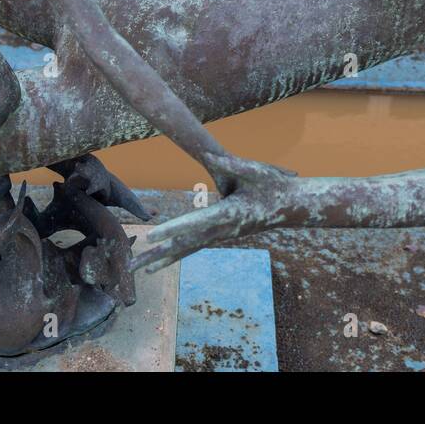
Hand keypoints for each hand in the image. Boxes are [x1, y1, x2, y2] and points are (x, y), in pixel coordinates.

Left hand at [133, 152, 298, 272]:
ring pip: (188, 249)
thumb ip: (231, 165)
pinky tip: (163, 260)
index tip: (152, 235)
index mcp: (229, 214)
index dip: (172, 228)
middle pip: (185, 244)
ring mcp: (223, 235)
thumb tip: (209, 155)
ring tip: (138, 269)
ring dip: (163, 258)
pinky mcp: (222, 234)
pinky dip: (178, 253)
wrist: (292, 207)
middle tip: (132, 266)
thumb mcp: (256, 170)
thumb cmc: (275, 186)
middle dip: (158, 254)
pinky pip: (195, 246)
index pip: (195, 223)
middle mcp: (223, 230)